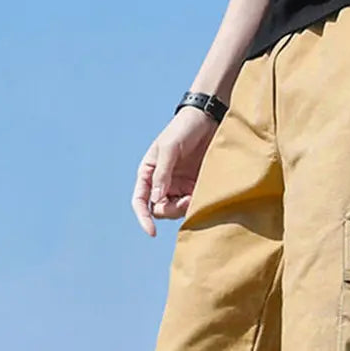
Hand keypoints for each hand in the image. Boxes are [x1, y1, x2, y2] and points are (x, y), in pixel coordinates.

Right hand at [132, 107, 218, 236]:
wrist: (209, 119)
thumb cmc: (184, 129)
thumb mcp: (169, 147)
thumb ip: (162, 173)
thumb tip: (156, 200)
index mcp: (148, 174)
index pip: (140, 201)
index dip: (143, 218)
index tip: (152, 232)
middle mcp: (162, 183)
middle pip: (161, 210)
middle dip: (172, 210)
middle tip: (187, 200)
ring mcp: (180, 186)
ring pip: (178, 210)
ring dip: (186, 209)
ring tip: (196, 196)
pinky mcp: (197, 187)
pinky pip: (194, 204)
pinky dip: (197, 205)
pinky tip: (204, 196)